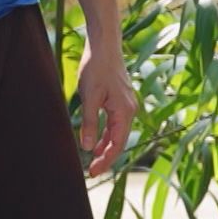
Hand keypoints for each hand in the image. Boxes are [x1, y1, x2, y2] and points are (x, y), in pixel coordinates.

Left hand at [76, 42, 136, 175]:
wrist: (104, 45)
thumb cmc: (97, 68)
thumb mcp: (89, 97)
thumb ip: (90, 123)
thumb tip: (88, 148)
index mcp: (124, 112)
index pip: (117, 145)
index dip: (105, 161)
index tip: (92, 173)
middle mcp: (129, 110)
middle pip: (119, 141)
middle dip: (106, 157)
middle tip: (90, 171)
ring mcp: (126, 105)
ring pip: (117, 133)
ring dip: (105, 147)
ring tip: (92, 160)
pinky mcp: (121, 100)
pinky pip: (115, 123)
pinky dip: (106, 134)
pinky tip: (96, 140)